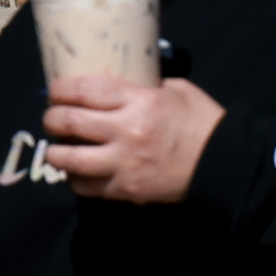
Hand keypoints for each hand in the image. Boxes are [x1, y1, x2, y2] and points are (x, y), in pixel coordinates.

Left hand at [42, 74, 223, 204]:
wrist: (224, 164)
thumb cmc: (203, 123)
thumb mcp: (177, 91)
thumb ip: (145, 87)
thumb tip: (117, 86)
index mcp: (140, 102)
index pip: (85, 90)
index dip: (61, 90)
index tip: (54, 91)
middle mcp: (126, 131)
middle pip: (68, 122)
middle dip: (52, 118)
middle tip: (51, 118)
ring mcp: (123, 163)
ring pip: (68, 159)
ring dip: (55, 152)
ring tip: (56, 148)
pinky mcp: (124, 189)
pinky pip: (85, 186)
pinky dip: (75, 178)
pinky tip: (77, 170)